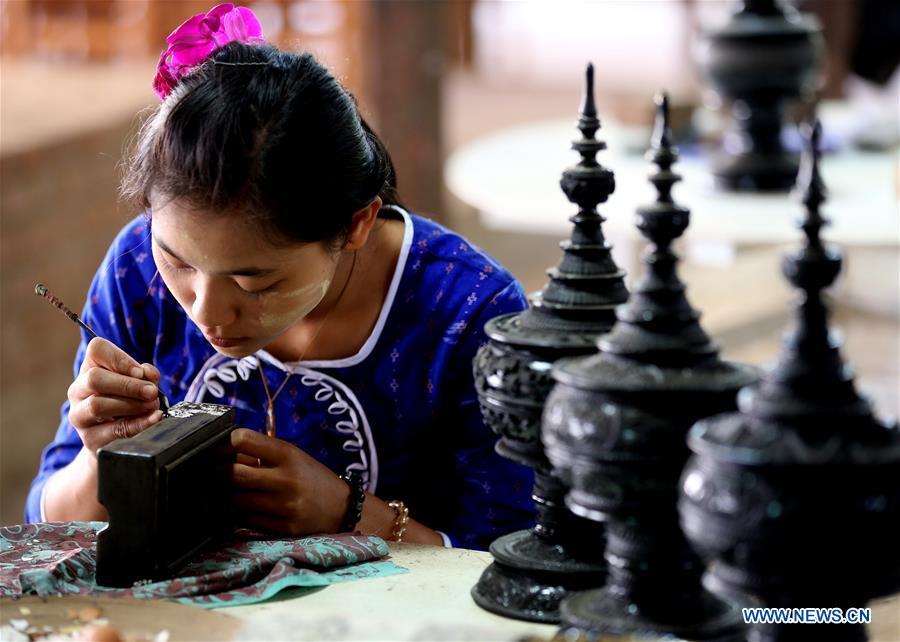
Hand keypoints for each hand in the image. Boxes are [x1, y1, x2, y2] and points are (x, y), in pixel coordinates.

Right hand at [67, 337, 163, 453]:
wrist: (114, 437)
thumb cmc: (128, 401)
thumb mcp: (137, 382)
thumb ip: (144, 375)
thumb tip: (149, 375)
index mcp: (90, 368)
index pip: (97, 350)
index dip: (120, 359)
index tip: (140, 372)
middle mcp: (78, 390)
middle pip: (94, 378)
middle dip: (128, 385)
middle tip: (151, 392)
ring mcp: (79, 415)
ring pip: (97, 405)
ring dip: (131, 405)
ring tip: (151, 406)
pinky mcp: (89, 438)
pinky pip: (113, 431)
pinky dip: (138, 424)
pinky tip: (153, 419)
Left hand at [230, 428, 350, 535]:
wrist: (342, 508)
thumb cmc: (310, 477)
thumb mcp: (293, 456)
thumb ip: (262, 454)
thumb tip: (222, 454)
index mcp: (288, 453)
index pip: (243, 440)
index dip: (224, 444)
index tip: (220, 450)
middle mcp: (287, 478)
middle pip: (233, 474)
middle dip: (218, 474)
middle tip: (215, 474)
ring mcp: (285, 505)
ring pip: (236, 501)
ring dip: (227, 497)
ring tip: (230, 493)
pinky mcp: (284, 527)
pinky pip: (247, 521)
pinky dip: (240, 515)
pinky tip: (244, 510)